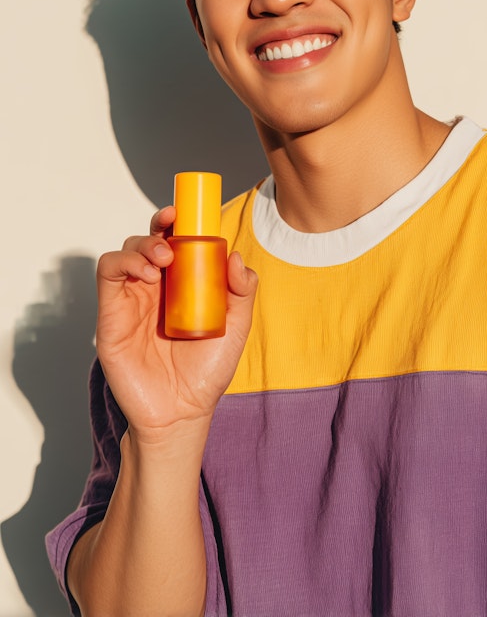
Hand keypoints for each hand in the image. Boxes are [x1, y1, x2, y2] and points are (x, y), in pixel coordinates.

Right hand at [95, 206, 256, 442]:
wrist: (181, 411)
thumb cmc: (207, 370)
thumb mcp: (236, 327)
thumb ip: (242, 291)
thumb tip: (234, 255)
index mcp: (184, 284)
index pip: (177, 241)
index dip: (180, 221)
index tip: (188, 211)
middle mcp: (156, 287)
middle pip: (150, 239)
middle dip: (159, 225)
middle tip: (173, 229)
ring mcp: (132, 298)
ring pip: (127, 251)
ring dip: (144, 244)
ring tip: (163, 261)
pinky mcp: (111, 313)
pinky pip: (108, 273)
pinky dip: (124, 262)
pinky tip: (147, 275)